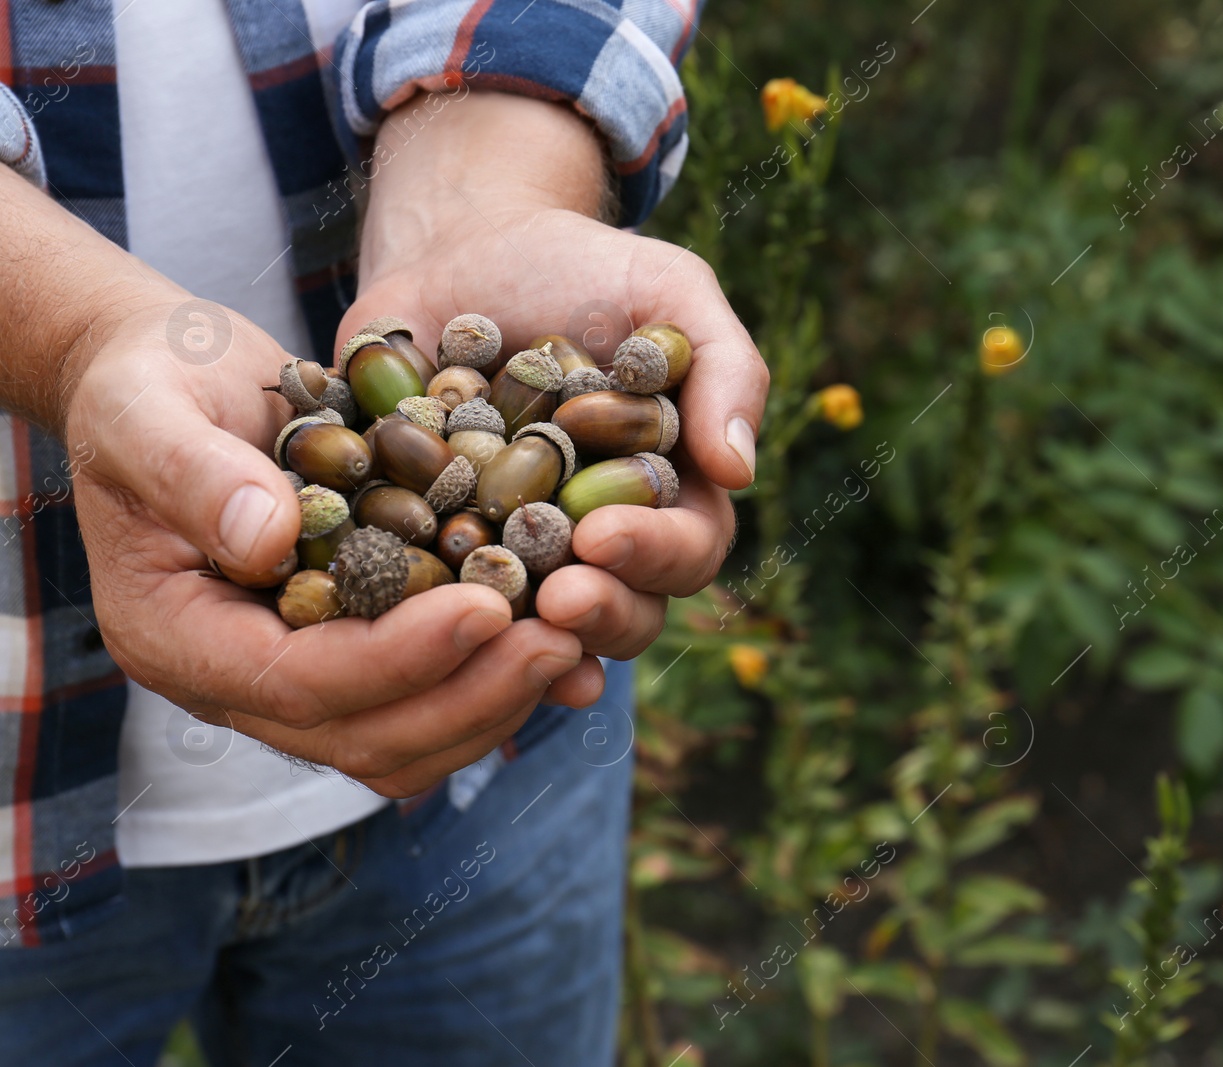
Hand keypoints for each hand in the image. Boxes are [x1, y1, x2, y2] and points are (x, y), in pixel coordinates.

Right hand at [63, 292, 595, 799]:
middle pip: (366, 737)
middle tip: (560, 641)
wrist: (175, 377)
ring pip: (409, 740)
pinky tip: (568, 639)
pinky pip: (432, 698)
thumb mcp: (146, 405)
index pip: (298, 683)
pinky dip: (499, 680)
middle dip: (470, 696)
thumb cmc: (147, 381)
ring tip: (575, 643)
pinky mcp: (353, 649)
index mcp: (176, 637)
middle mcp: (238, 679)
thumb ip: (192, 471)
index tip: (486, 608)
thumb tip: (269, 540)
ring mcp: (299, 672)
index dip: (398, 657)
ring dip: (497, 702)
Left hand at [340, 92, 768, 662]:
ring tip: (492, 625)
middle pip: (623, 613)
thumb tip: (739, 473)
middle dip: (597, 614)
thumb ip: (724, 369)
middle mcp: (600, 542)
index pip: (688, 550)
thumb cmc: (583, 268)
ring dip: (524, 644)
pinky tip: (407, 635)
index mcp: (670, 493)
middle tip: (558, 599)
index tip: (605, 535)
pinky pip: (435, 607)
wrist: (459, 249)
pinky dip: (425, 627)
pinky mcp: (434, 551)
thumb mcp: (669, 290)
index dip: (655, 555)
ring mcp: (519, 555)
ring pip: (537, 633)